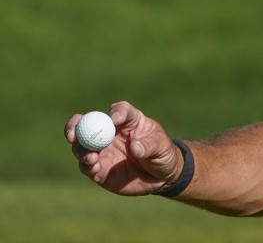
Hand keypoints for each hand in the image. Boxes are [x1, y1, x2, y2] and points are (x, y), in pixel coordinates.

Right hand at [65, 101, 183, 195]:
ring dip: (81, 150)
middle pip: (87, 123)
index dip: (115, 112)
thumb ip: (149, 145)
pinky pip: (86, 166)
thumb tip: (134, 147)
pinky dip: (87, 166)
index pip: (120, 110)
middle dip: (76, 125)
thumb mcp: (162, 147)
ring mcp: (102, 151)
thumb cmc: (164, 154)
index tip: (114, 120)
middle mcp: (111, 133)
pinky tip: (94, 167)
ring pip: (82, 146)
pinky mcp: (99, 169)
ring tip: (91, 157)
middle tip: (73, 134)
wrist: (161, 177)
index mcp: (129, 121)